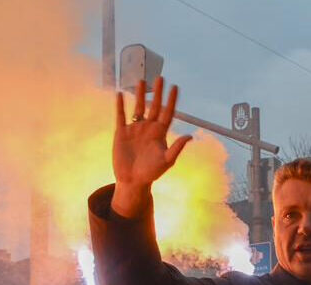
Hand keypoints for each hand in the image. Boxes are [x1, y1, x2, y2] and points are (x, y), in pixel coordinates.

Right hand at [111, 77, 191, 215]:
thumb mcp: (166, 161)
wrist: (133, 181)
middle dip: (157, 93)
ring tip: (141, 80)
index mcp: (160, 133)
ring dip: (140, 95)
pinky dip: (120, 105)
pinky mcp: (121, 133)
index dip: (171, 100)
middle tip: (160, 78)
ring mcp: (135, 129)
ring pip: (138, 107)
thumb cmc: (151, 173)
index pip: (167, 113)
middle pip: (154, 106)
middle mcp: (148, 128)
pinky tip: (120, 94)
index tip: (175, 87)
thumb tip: (190, 136)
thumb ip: (177, 148)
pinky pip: (121, 116)